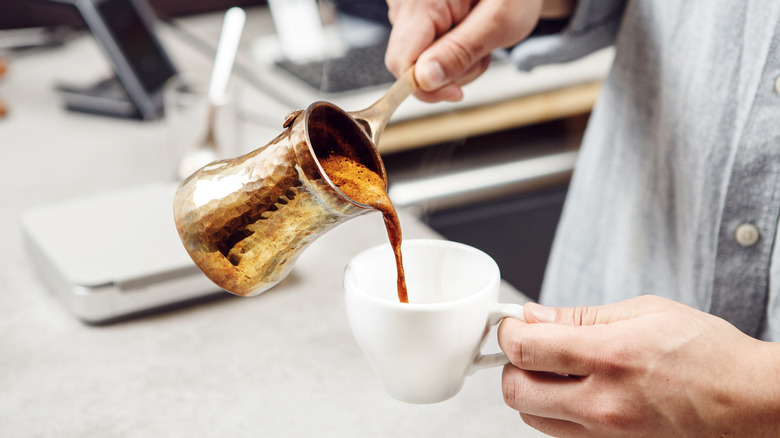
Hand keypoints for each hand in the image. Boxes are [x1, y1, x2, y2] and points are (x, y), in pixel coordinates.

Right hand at [384, 0, 543, 101]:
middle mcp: (405, 1)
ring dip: (451, 62)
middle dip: (447, 71)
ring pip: (416, 61)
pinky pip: (422, 51)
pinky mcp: (413, 14)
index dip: (426, 87)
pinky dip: (447, 52)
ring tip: (477, 36)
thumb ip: (460, 52)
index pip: (401, 60)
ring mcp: (406, 8)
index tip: (457, 93)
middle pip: (408, 64)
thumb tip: (424, 81)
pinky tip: (466, 33)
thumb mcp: (499, 21)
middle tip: (481, 50)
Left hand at [497, 295, 779, 436]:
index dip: (507, 332)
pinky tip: (578, 391)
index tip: (511, 323)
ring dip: (531, 390)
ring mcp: (607, 436)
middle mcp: (603, 405)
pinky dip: (556, 412)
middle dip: (511, 364)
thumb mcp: (644, 312)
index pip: (525, 350)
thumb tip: (534, 316)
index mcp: (610, 359)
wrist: (749, 401)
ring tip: (556, 369)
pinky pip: (562, 434)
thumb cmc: (707, 354)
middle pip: (515, 391)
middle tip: (529, 346)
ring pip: (532, 419)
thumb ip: (580, 317)